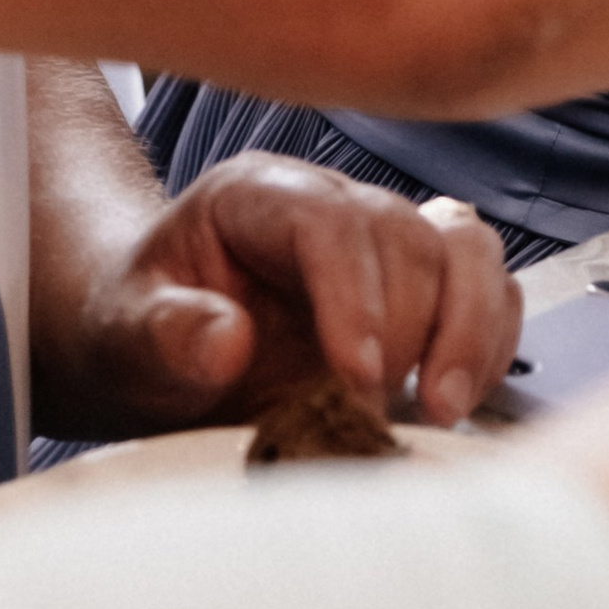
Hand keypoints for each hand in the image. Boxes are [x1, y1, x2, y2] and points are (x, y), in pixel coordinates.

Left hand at [59, 155, 519, 439]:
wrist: (159, 352)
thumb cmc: (142, 335)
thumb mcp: (121, 339)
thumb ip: (160, 334)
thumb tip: (227, 339)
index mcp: (256, 196)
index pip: (327, 220)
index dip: (353, 294)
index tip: (355, 376)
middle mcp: (332, 205)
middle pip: (406, 235)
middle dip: (405, 328)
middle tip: (371, 412)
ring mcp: (383, 243)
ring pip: (464, 249)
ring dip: (468, 328)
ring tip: (439, 405)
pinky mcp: (421, 288)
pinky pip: (488, 291)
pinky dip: (487, 343)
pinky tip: (455, 399)